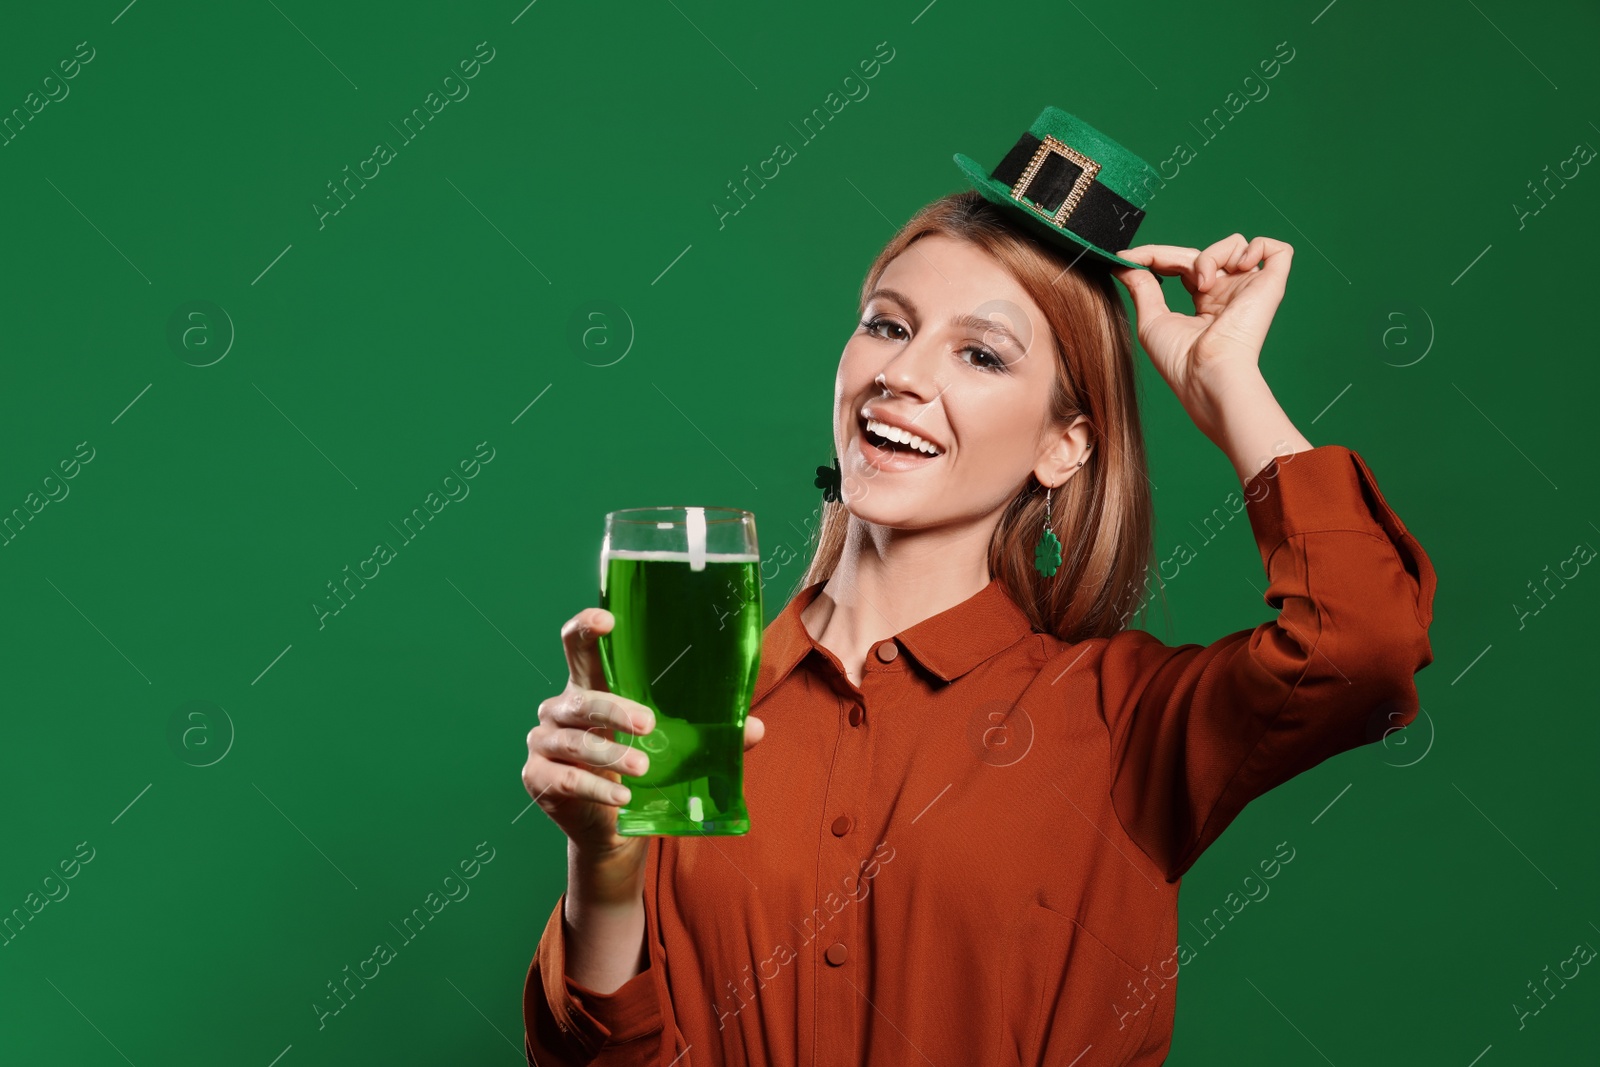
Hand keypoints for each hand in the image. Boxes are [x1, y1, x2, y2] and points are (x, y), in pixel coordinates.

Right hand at [522, 607, 766, 862]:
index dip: (585, 627)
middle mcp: (559, 709)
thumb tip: (756, 728)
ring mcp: (543, 743)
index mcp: (589, 686)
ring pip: (575, 741)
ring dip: (611, 755)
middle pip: (581, 699)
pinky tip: (622, 799)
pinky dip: (597, 789)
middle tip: (648, 724)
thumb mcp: (673, 748)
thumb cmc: (640, 770)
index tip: (607, 620)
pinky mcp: (537, 777)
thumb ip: (707, 735)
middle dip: (614, 709)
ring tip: (644, 768)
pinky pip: (566, 779)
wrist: (611, 827)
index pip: (576, 645)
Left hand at [1109, 235, 1293, 414]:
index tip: (1125, 257)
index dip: (1155, 255)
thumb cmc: (1179, 360)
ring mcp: (1249, 287)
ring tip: (1202, 285)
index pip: (1183, 265)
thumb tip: (1125, 263)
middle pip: (1201, 252)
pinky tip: (1237, 267)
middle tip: (1143, 261)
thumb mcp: (1151, 319)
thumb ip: (1141, 287)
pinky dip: (1255, 247)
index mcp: (1205, 302)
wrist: (1206, 374)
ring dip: (1209, 256)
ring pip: (1233, 244)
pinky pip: (1275, 249)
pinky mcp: (1270, 285)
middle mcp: (1229, 292)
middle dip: (1169, 255)